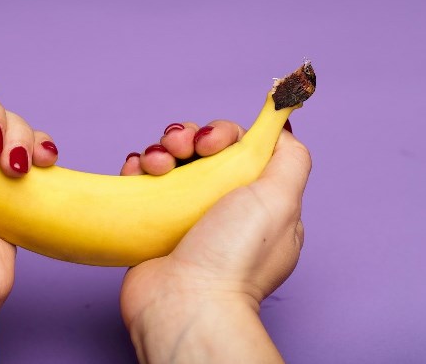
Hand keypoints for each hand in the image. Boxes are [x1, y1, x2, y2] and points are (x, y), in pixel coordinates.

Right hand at [119, 120, 309, 363]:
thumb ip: (289, 156)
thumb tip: (284, 122)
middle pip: (202, 150)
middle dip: (187, 138)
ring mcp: (184, 217)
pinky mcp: (151, 226)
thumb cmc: (234, 257)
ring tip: (155, 165)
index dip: (224, 134)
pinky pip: (141, 184)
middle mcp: (222, 208)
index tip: (212, 143)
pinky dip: (136, 169)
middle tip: (180, 149)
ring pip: (170, 162)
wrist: (184, 304)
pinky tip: (136, 171)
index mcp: (258, 202)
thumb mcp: (281, 200)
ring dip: (159, 150)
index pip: (241, 148)